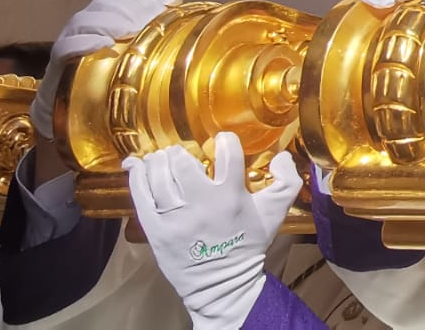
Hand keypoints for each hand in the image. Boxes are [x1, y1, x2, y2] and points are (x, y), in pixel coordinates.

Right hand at [33, 0, 181, 140]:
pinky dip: (84, 43)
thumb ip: (152, 23)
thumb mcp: (135, 49)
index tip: (159, 11)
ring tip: (128, 33)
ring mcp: (70, 39)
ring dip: (108, 23)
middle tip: (144, 25)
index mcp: (108, 16)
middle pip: (104, 2)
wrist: (71, 109)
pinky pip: (65, 45)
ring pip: (83, 19)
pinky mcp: (57, 61)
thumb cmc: (109, 75)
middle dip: (127, 10)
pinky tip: (104, 46)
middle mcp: (87, 22)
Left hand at [124, 133, 302, 329]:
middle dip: (180, 153)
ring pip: (158, 174)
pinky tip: (137, 166)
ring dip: (157, 161)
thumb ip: (287, 182)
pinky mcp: (155, 229)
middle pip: (182, 162)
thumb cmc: (247, 246)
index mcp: (231, 196)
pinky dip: (137, 175)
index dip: (224, 142)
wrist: (221, 284)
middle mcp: (201, 203)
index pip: (227, 154)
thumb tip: (281, 157)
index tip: (221, 141)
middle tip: (180, 154)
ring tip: (160, 160)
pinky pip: (140, 194)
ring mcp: (175, 217)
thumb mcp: (275, 215)